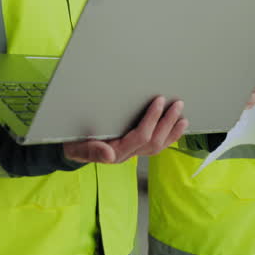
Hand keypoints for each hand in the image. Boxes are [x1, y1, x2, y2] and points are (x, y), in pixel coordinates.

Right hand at [63, 96, 187, 163]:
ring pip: (157, 146)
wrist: (72, 150)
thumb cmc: (75, 143)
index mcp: (116, 151)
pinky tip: (176, 128)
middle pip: (154, 141)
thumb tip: (109, 154)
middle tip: (177, 104)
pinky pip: (155, 147)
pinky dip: (168, 137)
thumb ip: (92, 150)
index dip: (152, 118)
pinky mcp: (134, 150)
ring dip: (172, 131)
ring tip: (183, 116)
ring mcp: (132, 153)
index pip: (140, 136)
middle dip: (167, 122)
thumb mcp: (78, 146)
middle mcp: (127, 154)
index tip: (159, 100)